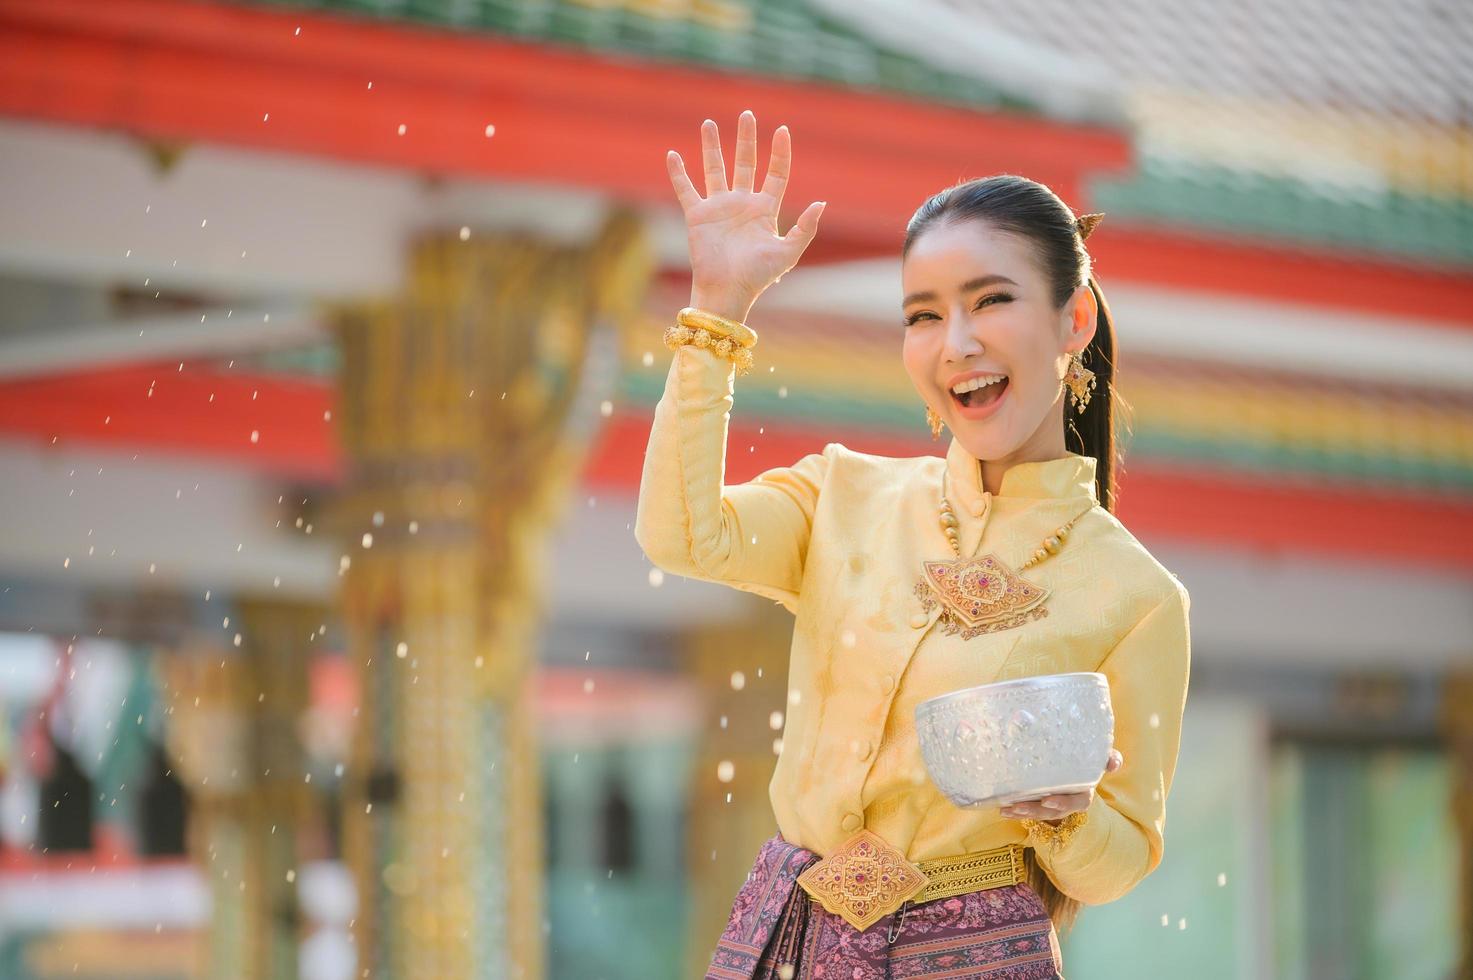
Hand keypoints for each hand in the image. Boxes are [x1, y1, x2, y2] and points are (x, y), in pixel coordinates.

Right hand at [666, 110, 825, 320]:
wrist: (727, 291)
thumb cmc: (758, 277)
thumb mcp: (788, 253)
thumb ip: (805, 229)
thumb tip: (821, 203)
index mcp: (765, 210)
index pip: (775, 174)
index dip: (780, 153)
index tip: (783, 131)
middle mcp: (742, 204)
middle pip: (745, 163)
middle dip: (746, 139)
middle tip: (747, 115)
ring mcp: (719, 208)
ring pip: (715, 169)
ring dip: (712, 147)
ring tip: (709, 123)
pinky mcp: (698, 216)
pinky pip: (686, 190)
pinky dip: (678, 173)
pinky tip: (673, 155)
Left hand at [1000, 748, 1122, 821]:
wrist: (1071, 756)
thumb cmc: (1086, 756)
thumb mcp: (1096, 755)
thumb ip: (1107, 756)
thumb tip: (1115, 763)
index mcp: (1083, 790)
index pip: (1079, 802)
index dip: (1064, 803)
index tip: (1047, 800)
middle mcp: (1069, 800)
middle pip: (1054, 811)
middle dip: (1037, 810)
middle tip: (1020, 806)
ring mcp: (1054, 802)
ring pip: (1040, 812)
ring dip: (1024, 812)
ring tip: (1007, 809)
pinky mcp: (1039, 801)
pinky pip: (1029, 809)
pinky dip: (1016, 811)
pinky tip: (1002, 808)